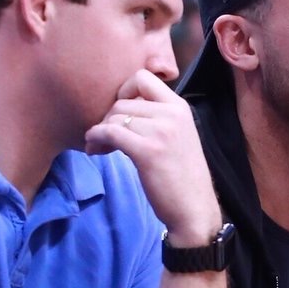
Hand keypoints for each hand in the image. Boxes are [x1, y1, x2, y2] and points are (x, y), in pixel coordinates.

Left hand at [84, 70, 221, 245]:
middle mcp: (173, 114)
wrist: (194, 210)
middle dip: (108, 117)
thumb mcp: (177, 138)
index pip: (143, 78)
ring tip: (98, 148)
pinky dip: (96, 138)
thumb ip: (158, 119)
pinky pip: (110, 133)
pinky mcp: (147, 151)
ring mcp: (161, 131)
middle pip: (123, 100)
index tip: (120, 114)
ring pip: (115, 116)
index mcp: (180, 108)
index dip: (124, 91)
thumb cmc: (183, 179)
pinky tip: (93, 150)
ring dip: (100, 131)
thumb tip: (121, 110)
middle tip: (104, 138)